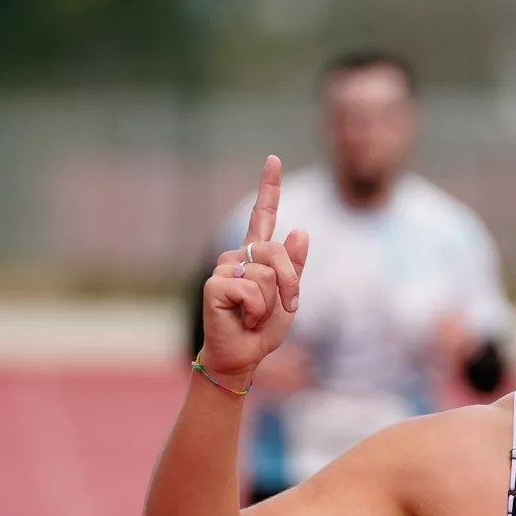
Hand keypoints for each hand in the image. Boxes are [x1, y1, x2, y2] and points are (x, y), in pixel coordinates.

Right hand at [200, 155, 312, 386]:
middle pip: (275, 252)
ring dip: (270, 303)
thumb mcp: (288, 297)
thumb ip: (294, 267)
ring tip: (254, 316)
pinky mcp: (215, 284)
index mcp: (256, 254)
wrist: (242, 356)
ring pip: (266, 275)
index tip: (273, 159)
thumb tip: (300, 230)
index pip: (262, 215)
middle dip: (289, 284)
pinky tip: (241, 319)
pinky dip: (255, 311)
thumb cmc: (262, 329)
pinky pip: (251, 290)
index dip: (269, 187)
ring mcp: (224, 268)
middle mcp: (237, 255)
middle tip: (285, 308)